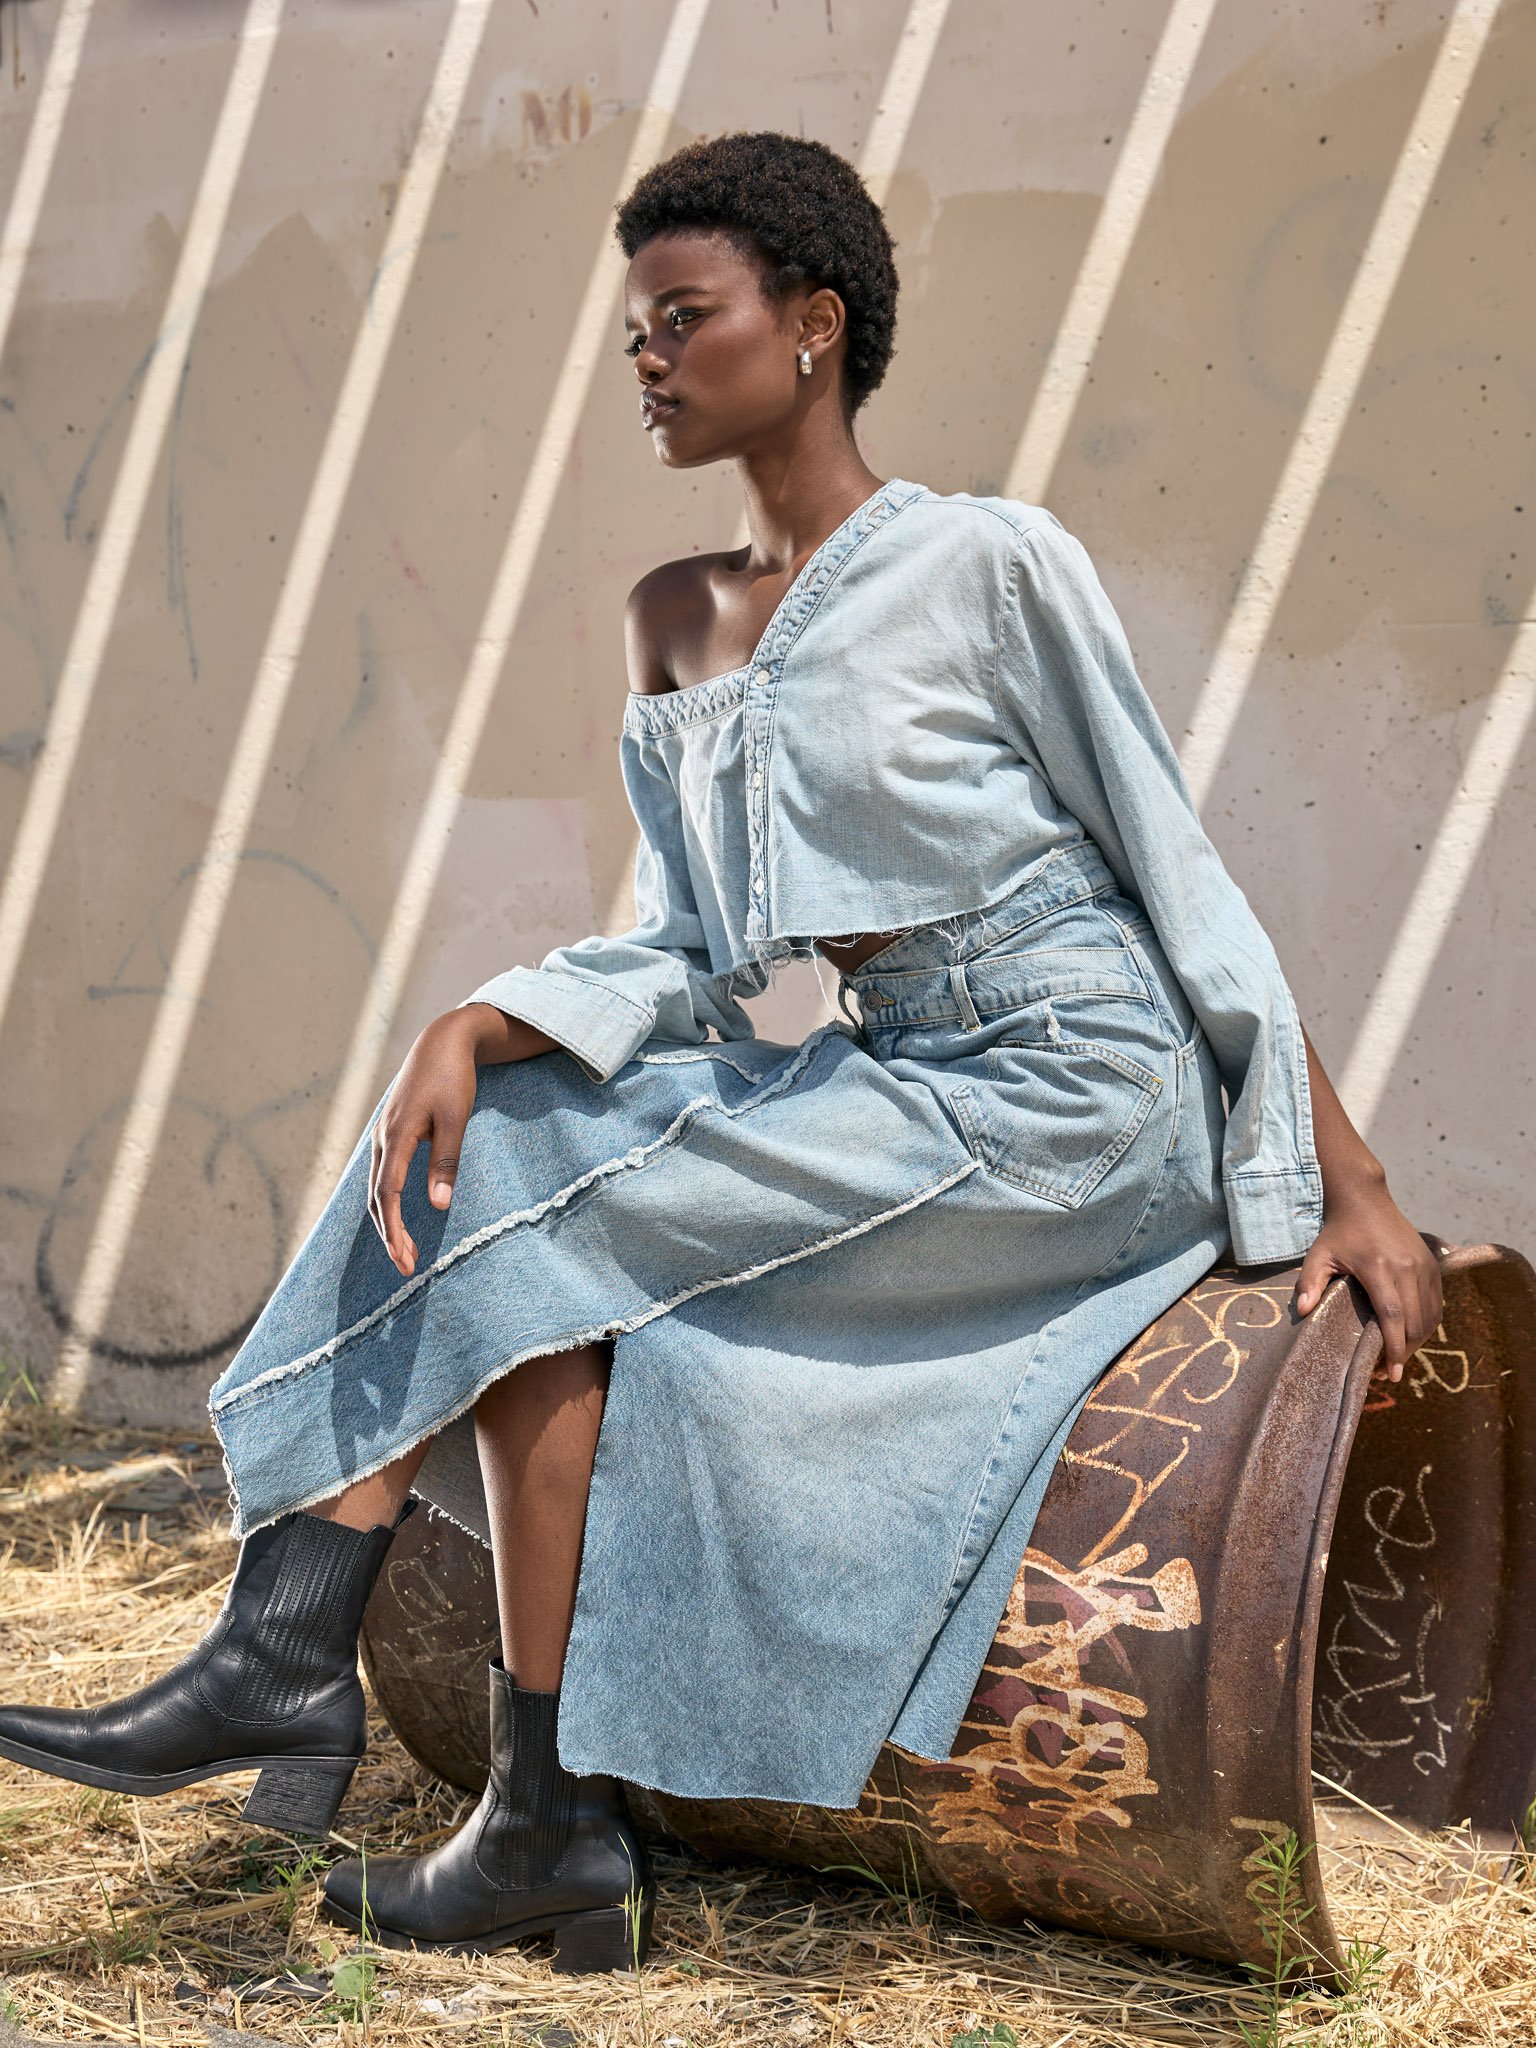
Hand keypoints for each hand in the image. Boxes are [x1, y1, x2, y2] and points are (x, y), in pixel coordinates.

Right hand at [368, 1010, 481, 1277]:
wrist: (442, 1040)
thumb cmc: (453, 1078)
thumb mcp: (456, 1119)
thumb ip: (446, 1161)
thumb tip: (438, 1205)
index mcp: (396, 1136)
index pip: (389, 1194)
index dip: (395, 1229)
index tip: (405, 1259)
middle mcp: (382, 1138)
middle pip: (376, 1197)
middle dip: (389, 1235)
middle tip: (405, 1267)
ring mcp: (383, 1135)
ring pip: (376, 1188)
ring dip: (388, 1221)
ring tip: (404, 1251)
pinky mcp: (391, 1133)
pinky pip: (382, 1175)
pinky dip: (388, 1201)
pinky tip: (399, 1217)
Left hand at [1292, 1173, 1443, 1380]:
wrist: (1366, 1200)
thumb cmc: (1339, 1231)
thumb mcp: (1318, 1254)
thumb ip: (1309, 1282)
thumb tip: (1303, 1312)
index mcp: (1379, 1266)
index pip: (1393, 1316)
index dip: (1394, 1348)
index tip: (1391, 1374)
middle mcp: (1407, 1267)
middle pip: (1414, 1322)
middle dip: (1405, 1351)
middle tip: (1390, 1371)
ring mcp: (1425, 1266)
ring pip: (1430, 1316)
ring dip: (1418, 1341)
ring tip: (1400, 1356)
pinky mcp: (1433, 1265)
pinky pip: (1437, 1303)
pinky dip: (1428, 1324)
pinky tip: (1413, 1335)